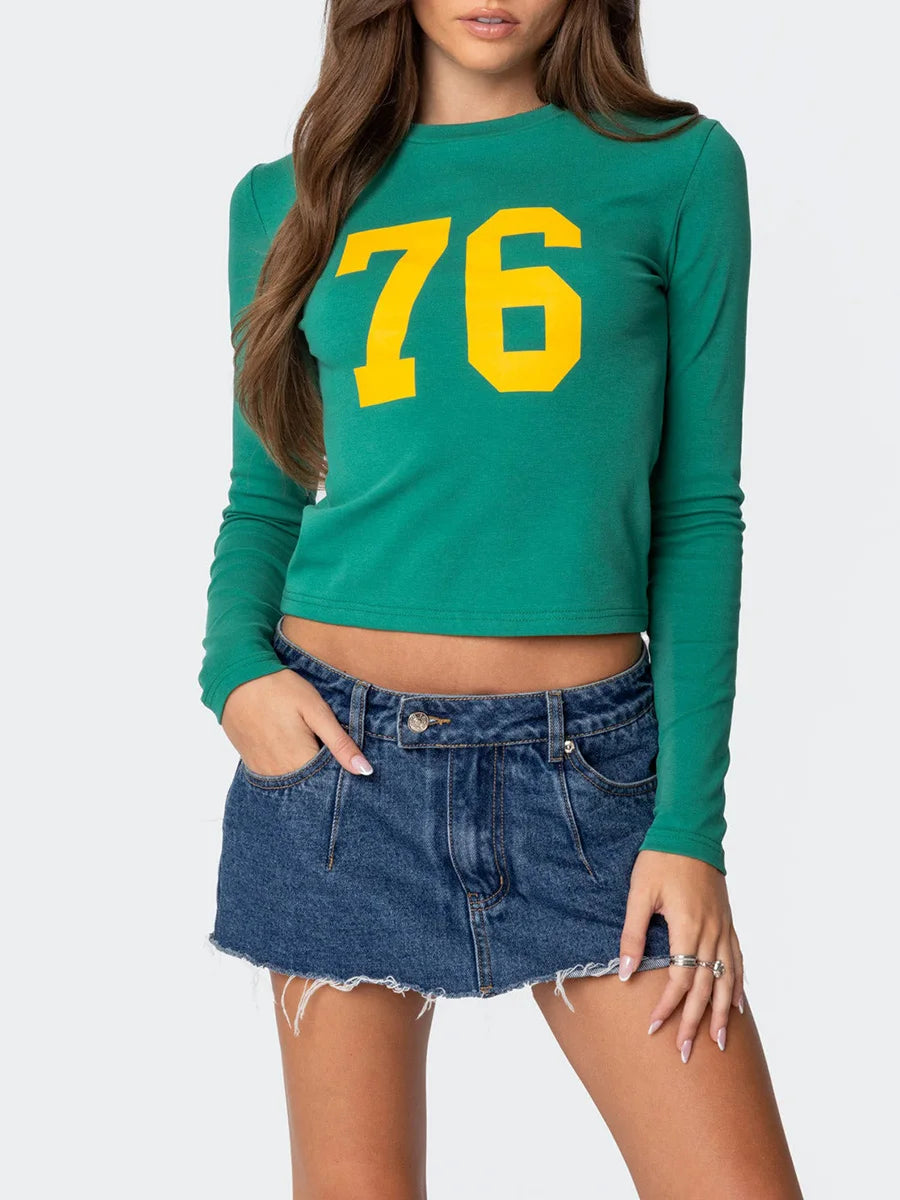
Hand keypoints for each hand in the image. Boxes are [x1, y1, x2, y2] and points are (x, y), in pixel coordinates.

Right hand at [221, 668, 372, 776]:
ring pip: (293, 784)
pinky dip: (287, 770)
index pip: (329, 785)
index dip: (341, 775)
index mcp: (300, 761)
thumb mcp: (316, 710)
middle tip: (328, 751)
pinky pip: (275, 777)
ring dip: (305, 775)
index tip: (349, 764)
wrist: (236, 679)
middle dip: (324, 778)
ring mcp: (263, 771)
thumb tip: (364, 771)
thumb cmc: (280, 689)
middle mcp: (280, 773)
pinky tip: (292, 752)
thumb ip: (340, 743)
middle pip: (310, 788)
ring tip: (310, 748)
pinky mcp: (251, 765)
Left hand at [617, 850, 744, 1061]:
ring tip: (718, 1043)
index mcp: (688, 926)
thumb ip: (633, 934)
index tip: (653, 1029)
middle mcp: (711, 932)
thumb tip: (626, 974)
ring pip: (726, 980)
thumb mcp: (638, 893)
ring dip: (720, 1013)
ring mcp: (723, 928)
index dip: (667, 1007)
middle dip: (695, 1022)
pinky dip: (737, 986)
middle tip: (686, 1054)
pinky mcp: (727, 922)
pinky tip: (736, 1006)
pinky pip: (737, 961)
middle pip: (704, 987)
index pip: (679, 980)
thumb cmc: (659, 859)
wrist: (690, 830)